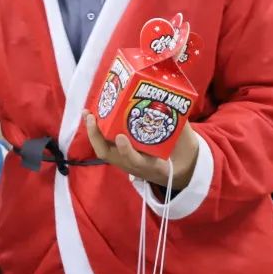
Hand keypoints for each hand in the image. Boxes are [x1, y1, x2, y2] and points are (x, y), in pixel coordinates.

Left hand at [83, 111, 199, 190]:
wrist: (175, 171)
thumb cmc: (179, 154)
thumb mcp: (184, 144)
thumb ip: (180, 126)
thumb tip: (176, 102)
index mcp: (151, 165)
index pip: (136, 162)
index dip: (127, 151)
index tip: (121, 138)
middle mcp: (133, 165)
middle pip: (109, 155)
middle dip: (97, 137)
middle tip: (92, 118)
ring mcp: (124, 161)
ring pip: (103, 150)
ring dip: (93, 132)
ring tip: (88, 113)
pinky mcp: (120, 155)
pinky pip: (104, 144)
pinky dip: (97, 130)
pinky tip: (93, 114)